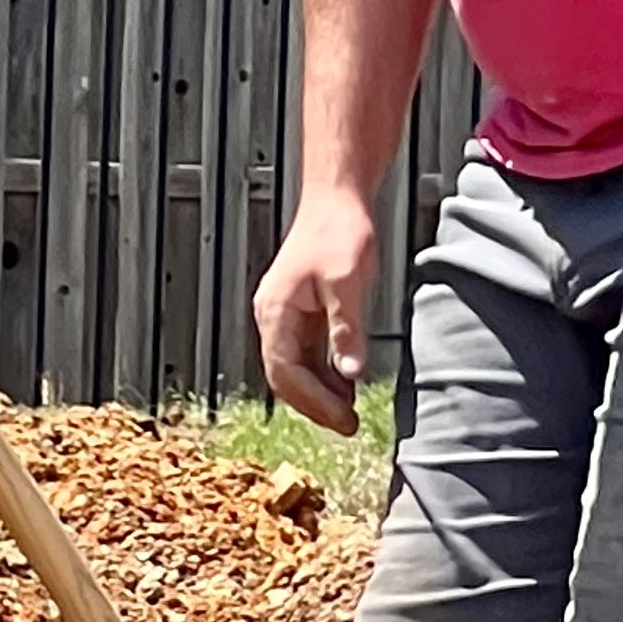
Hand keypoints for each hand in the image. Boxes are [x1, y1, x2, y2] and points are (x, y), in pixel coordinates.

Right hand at [255, 188, 375, 432]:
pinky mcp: (298, 312)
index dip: (314, 400)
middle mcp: (272, 318)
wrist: (336, 196)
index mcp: (275, 311)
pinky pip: (305, 354)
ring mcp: (283, 316)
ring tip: (349, 410)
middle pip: (285, 377)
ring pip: (294, 368)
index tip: (343, 418)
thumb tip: (351, 376)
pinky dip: (323, 373)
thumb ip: (348, 329)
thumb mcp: (349, 281)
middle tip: (348, 425)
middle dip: (315, 404)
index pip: (286, 372)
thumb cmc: (340, 229)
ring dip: (319, 391)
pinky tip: (346, 383)